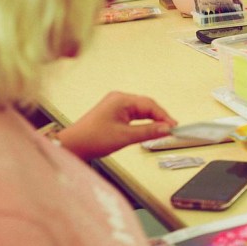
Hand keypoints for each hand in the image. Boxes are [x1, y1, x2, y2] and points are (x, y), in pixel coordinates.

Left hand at [57, 91, 176, 159]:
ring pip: (141, 111)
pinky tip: (150, 129)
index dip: (163, 116)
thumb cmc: (91, 138)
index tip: (173, 126)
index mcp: (121, 99)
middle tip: (171, 129)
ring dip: (152, 120)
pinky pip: (134, 115)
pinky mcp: (114, 113)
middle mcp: (119, 99)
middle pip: (146, 106)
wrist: (72, 146)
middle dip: (160, 118)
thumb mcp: (125, 136)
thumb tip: (165, 129)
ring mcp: (116, 106)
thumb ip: (148, 132)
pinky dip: (143, 122)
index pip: (149, 105)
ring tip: (163, 130)